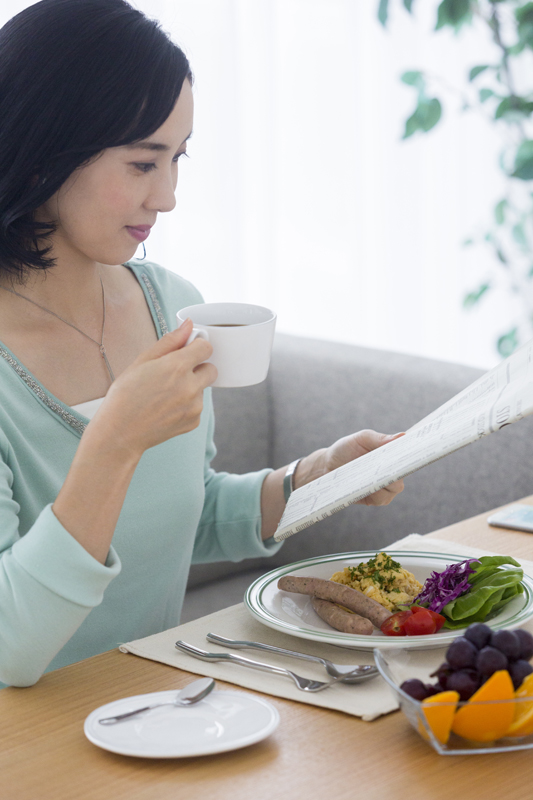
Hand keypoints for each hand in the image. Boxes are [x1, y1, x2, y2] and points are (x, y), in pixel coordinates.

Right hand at [89, 319, 217, 455]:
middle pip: (211, 369)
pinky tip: (166, 408)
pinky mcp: (194, 421)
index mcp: (177, 367)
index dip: (196, 347)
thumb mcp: (142, 361)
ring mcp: (194, 406)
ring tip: (164, 395)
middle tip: (176, 374)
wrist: (120, 432)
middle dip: (198, 367)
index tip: (187, 351)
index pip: (206, 347)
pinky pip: (197, 406)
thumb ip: (169, 341)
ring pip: (203, 389)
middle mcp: (190, 387)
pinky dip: (187, 405)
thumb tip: (188, 325)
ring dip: (191, 387)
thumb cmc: (125, 395)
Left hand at [295, 429, 404, 505]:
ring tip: (370, 473)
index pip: (408, 460)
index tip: (409, 455)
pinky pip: (378, 499)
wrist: (326, 466)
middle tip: (385, 465)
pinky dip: (373, 492)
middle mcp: (391, 475)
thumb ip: (380, 439)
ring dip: (382, 483)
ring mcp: (383, 489)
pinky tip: (365, 484)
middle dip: (395, 473)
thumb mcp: (362, 439)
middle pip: (401, 479)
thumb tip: (402, 436)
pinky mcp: (372, 500)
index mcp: (392, 458)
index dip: (412, 459)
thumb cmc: (346, 449)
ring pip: (392, 491)